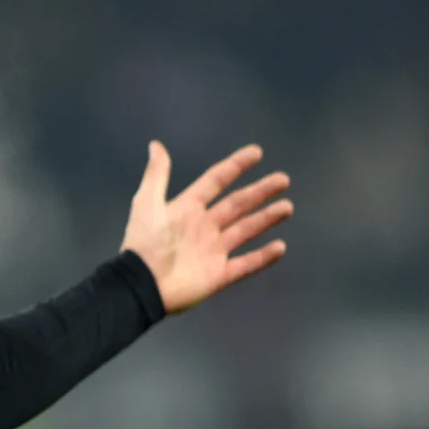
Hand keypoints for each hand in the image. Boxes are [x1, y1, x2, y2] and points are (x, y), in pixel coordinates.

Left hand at [121, 141, 292, 313]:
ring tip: (287, 207)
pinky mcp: (219, 275)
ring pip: (245, 230)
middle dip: (260, 192)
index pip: (215, 181)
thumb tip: (156, 145)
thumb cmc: (145, 241)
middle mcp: (204, 227)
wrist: (141, 283)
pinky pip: (245, 265)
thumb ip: (157, 175)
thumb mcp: (147, 202)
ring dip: (266, 218)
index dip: (234, 166)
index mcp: (188, 208)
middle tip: (283, 179)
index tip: (256, 153)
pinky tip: (281, 247)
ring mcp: (213, 251)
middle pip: (237, 204)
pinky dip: (263, 257)